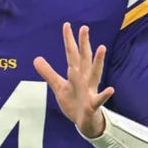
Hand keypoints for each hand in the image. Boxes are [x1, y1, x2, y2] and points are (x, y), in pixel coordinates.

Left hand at [34, 23, 114, 138]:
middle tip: (84, 27)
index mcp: (76, 74)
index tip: (66, 25)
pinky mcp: (93, 105)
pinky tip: (111, 90)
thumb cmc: (74, 102)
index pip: (72, 54)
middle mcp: (85, 79)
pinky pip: (99, 99)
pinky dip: (105, 95)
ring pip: (95, 73)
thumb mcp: (59, 86)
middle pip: (84, 58)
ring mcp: (90, 90)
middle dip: (84, 44)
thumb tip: (36, 59)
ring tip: (102, 48)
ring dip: (98, 61)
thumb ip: (48, 73)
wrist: (84, 122)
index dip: (68, 40)